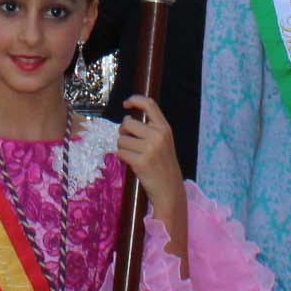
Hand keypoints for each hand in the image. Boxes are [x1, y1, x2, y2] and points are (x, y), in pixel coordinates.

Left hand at [115, 96, 184, 212]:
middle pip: (127, 123)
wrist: (170, 190)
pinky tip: (131, 163)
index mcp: (165, 128)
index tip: (126, 104)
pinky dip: (122, 157)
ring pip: (121, 139)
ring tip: (133, 155)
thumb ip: (150, 130)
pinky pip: (120, 152)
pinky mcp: (141, 162)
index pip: (150, 105)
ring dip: (122, 147)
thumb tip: (126, 120)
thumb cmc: (163, 166)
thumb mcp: (163, 143)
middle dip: (123, 132)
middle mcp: (158, 135)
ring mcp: (149, 149)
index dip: (135, 100)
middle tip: (129, 141)